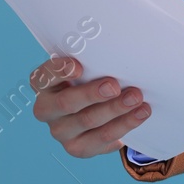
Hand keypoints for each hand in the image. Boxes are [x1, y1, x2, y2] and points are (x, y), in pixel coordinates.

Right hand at [29, 55, 151, 157]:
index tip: (78, 65)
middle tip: (115, 85)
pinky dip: (124, 125)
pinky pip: (102, 139)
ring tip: (137, 98)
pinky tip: (139, 114)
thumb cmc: (92, 77)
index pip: (44, 76)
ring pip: (88, 122)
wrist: (98, 108)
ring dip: (115, 110)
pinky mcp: (78, 148)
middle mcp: (47, 109)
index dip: (59, 71)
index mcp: (44, 84)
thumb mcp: (88, 65)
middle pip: (66, 103)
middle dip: (92, 94)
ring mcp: (61, 131)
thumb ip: (93, 56)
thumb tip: (119, 34)